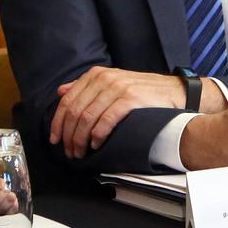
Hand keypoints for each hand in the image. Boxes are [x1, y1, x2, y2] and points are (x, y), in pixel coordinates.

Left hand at [50, 67, 182, 159]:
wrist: (172, 91)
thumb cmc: (140, 91)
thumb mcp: (110, 83)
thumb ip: (85, 87)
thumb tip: (61, 92)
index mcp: (95, 75)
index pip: (67, 101)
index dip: (57, 123)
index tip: (55, 140)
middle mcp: (104, 78)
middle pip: (75, 111)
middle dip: (68, 135)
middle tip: (69, 152)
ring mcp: (117, 88)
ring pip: (87, 118)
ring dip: (80, 140)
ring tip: (80, 153)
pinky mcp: (129, 99)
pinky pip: (105, 121)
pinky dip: (97, 136)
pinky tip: (96, 145)